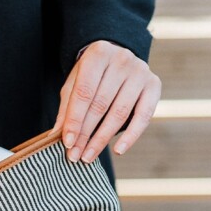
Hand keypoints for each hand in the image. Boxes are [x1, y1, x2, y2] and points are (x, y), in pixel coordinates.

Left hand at [53, 41, 160, 161]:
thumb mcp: (74, 83)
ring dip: (102, 139)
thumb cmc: (91, 74)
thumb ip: (67, 107)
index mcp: (98, 53)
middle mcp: (122, 59)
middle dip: (85, 133)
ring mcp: (141, 71)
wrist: (118, 56)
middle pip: (100, 104)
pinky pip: (143, 116)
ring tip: (88, 156)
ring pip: (120, 113)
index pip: (84, 93)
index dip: (74, 120)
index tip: (67, 143)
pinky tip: (118, 150)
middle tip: (74, 155)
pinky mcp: (154, 85)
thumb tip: (56, 135)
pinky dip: (131, 136)